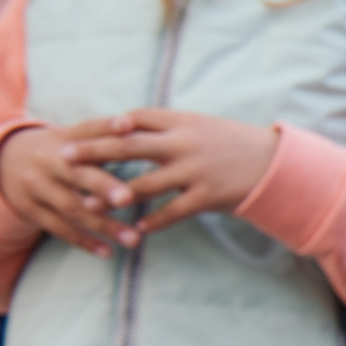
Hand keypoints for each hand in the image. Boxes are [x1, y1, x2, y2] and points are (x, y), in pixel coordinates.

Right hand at [0, 124, 136, 255]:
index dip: (107, 129)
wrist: (6, 161)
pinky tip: (107, 252)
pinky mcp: (31, 210)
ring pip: (71, 207)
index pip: (87, 132)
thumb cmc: (59, 150)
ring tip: (134, 239)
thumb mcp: (73, 137)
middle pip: (77, 174)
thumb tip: (132, 123)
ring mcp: (36, 187)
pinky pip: (58, 228)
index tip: (128, 126)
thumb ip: (103, 133)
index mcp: (63, 140)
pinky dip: (83, 241)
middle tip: (128, 198)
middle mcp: (47, 162)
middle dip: (102, 186)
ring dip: (103, 225)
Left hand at [52, 109, 277, 233]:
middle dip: (94, 151)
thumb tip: (134, 126)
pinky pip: (174, 211)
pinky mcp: (208, 196)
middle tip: (65, 156)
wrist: (280, 167)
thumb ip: (172, 127)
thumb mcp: (206, 127)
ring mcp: (197, 171)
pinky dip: (154, 221)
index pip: (139, 117)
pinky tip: (136, 228)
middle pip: (130, 146)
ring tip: (89, 204)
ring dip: (115, 196)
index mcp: (186, 122)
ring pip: (145, 184)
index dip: (111, 123)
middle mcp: (187, 144)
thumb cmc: (239, 145)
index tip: (85, 128)